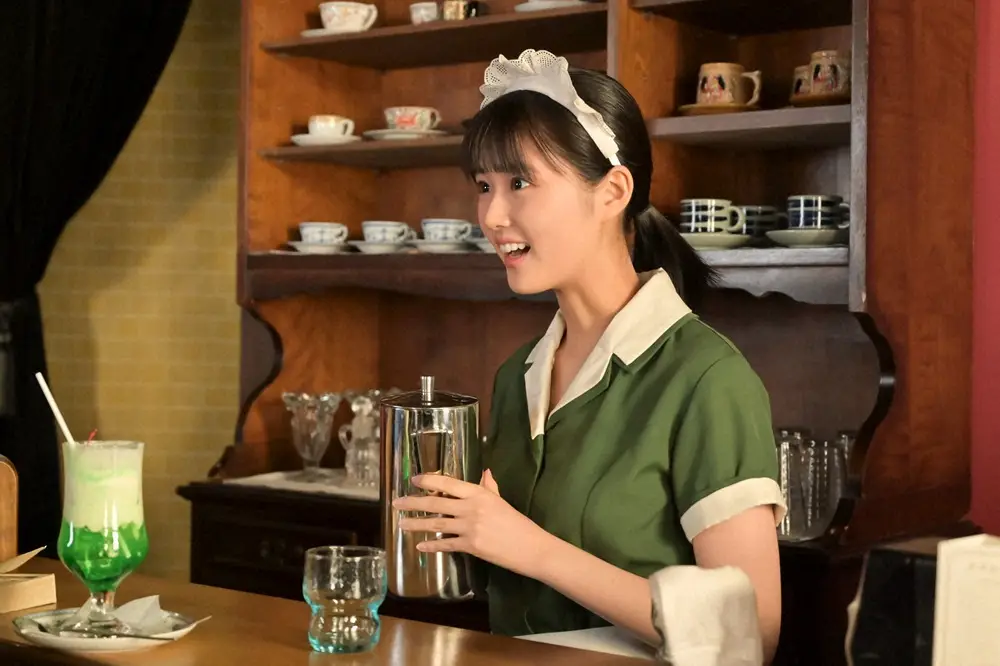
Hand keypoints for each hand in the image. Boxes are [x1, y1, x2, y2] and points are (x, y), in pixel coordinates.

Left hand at [392, 469, 551, 578]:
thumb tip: (485, 472)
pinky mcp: (470, 546)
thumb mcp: (501, 501)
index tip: (414, 480)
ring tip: (401, 524)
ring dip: (416, 524)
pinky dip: (432, 545)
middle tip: (396, 503)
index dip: (429, 481)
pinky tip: (420, 546)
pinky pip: (446, 545)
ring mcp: (469, 528)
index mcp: (479, 493)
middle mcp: (471, 508)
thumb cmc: (517, 523)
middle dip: (413, 503)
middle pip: (436, 503)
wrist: (531, 547)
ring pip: (436, 524)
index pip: (448, 483)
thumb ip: (489, 487)